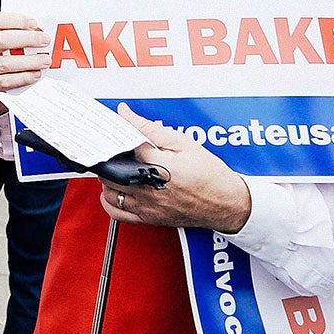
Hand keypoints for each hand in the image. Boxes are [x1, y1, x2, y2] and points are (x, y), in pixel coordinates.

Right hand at [0, 13, 50, 115]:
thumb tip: (37, 30)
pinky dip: (23, 77)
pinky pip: (5, 81)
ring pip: (5, 63)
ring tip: (45, 60)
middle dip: (27, 39)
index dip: (16, 21)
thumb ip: (10, 31)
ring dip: (29, 61)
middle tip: (45, 40)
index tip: (34, 23)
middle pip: (1, 40)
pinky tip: (35, 74)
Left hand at [98, 104, 252, 232]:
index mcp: (158, 167)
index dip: (114, 135)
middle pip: (110, 170)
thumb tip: (126, 114)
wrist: (226, 203)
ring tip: (117, 168)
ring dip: (107, 178)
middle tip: (113, 149)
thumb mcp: (182, 142)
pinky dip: (110, 200)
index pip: (122, 146)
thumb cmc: (208, 174)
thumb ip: (149, 128)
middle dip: (108, 157)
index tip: (111, 129)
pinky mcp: (148, 218)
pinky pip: (117, 212)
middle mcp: (150, 189)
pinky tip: (115, 189)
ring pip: (109, 191)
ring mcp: (148, 206)